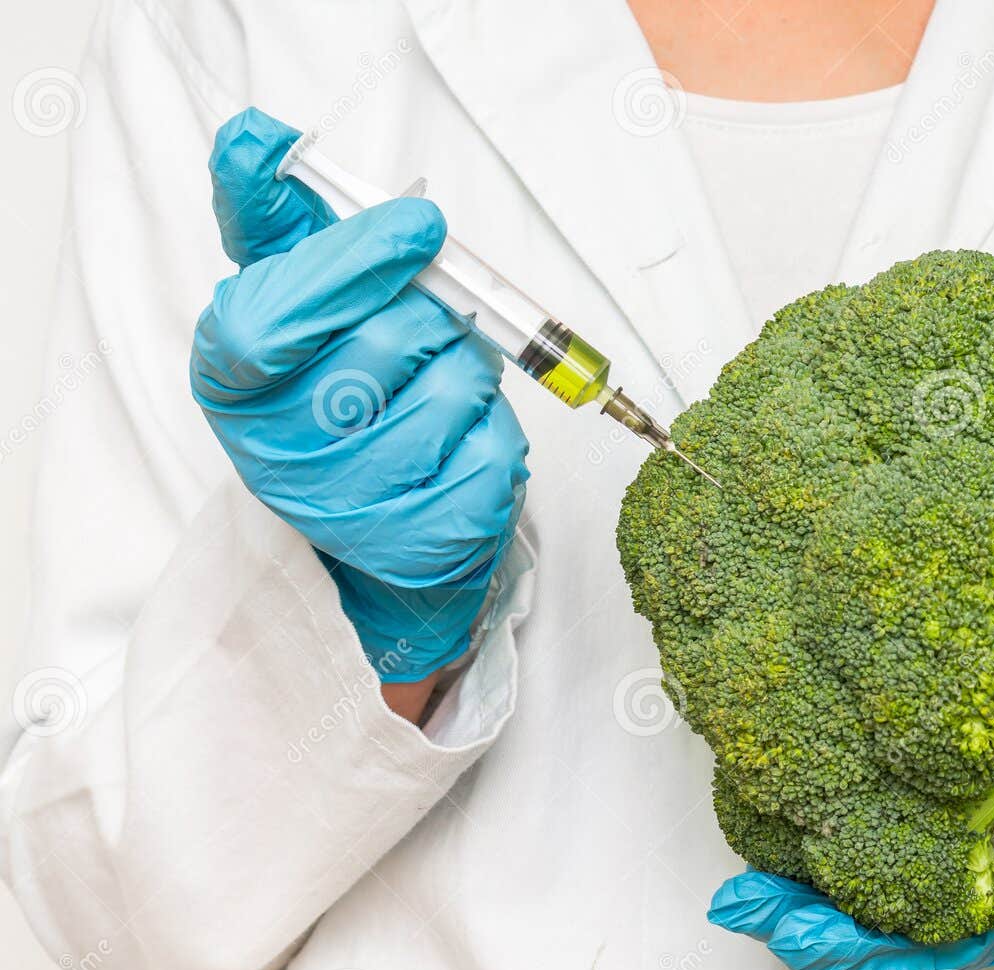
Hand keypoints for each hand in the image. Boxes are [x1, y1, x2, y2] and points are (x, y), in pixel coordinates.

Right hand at [190, 109, 528, 682]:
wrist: (379, 518)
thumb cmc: (338, 383)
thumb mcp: (295, 297)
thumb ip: (277, 217)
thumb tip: (255, 138)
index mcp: (230, 383)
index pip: (269, 321)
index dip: (350, 264)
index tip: (419, 225)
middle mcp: (277, 455)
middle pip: (383, 346)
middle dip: (433, 312)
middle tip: (437, 315)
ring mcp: (350, 509)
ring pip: (453, 394)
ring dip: (472, 370)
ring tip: (445, 380)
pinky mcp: (423, 543)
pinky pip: (495, 453)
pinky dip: (499, 428)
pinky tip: (465, 436)